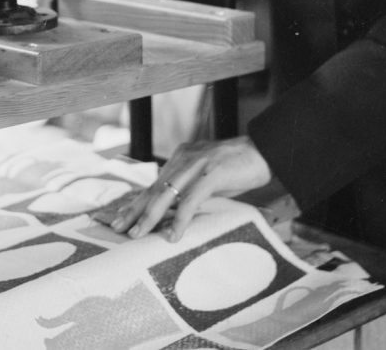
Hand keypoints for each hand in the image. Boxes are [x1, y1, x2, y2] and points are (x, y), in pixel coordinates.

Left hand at [112, 135, 270, 241]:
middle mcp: (184, 157)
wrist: (265, 152)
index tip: (122, 217)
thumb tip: (175, 212)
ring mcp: (197, 164)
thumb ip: (191, 188)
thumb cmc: (238, 167)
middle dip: (135, 210)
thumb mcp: (208, 177)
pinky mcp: (211, 173)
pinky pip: (191, 200)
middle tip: (119, 228)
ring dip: (151, 216)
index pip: (154, 183)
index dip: (137, 202)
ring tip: (139, 234)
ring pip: (167, 194)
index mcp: (182, 157)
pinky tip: (174, 234)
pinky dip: (181, 219)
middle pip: (154, 189)